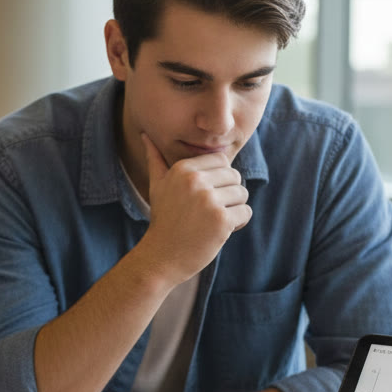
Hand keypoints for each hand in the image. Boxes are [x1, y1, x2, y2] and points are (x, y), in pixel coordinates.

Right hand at [137, 134, 250, 284]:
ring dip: (234, 208)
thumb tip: (145, 135)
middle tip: (209, 212)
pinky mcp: (221, 220)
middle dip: (228, 194)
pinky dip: (238, 222)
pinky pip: (245, 212)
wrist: (161, 256)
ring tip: (214, 220)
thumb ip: (154, 158)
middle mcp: (196, 181)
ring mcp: (209, 201)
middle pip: (235, 176)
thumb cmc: (163, 219)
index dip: (219, 179)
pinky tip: (220, 231)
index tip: (205, 196)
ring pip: (242, 194)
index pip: (222, 161)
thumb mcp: (157, 185)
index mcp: (183, 169)